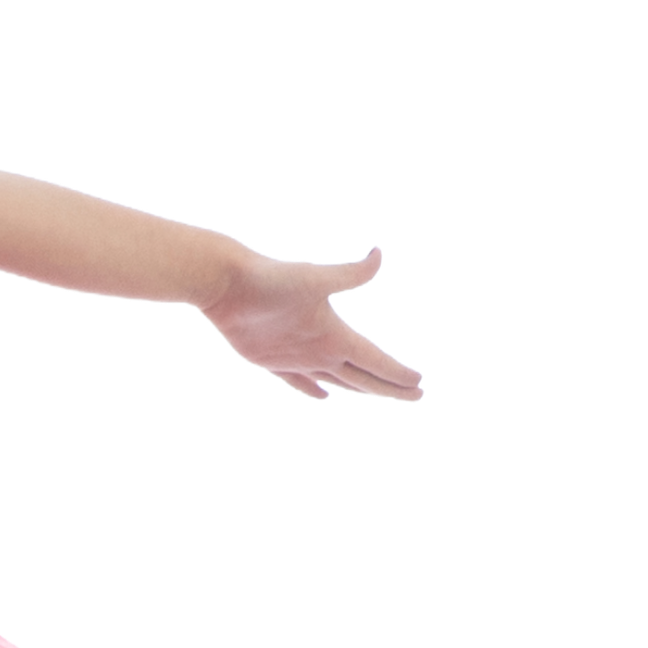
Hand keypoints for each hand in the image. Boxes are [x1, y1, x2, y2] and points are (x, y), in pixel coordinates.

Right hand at [198, 243, 423, 405]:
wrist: (227, 287)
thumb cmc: (273, 279)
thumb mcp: (319, 273)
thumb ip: (354, 268)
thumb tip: (377, 252)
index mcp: (334, 339)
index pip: (377, 364)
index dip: (400, 375)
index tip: (419, 383)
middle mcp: (317, 357)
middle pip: (362, 380)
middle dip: (390, 388)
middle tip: (414, 394)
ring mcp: (293, 363)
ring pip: (333, 383)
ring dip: (356, 388)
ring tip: (374, 393)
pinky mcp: (271, 362)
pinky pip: (300, 382)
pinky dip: (314, 390)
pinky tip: (322, 395)